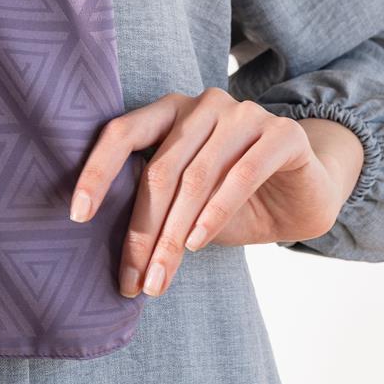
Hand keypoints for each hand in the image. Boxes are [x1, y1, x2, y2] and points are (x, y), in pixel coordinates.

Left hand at [68, 89, 362, 300]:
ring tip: (160, 277)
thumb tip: (113, 255)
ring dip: (175, 234)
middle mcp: (202, 104)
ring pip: (196, 176)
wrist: (306, 195)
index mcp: (169, 112)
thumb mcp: (187, 205)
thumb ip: (155, 209)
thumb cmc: (234, 201)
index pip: (122, 133)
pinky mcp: (281, 133)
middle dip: (142, 230)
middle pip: (159, 168)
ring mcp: (242, 113)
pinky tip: (198, 244)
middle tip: (133, 278)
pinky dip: (215, 212)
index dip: (96, 171)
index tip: (77, 215)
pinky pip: (240, 173)